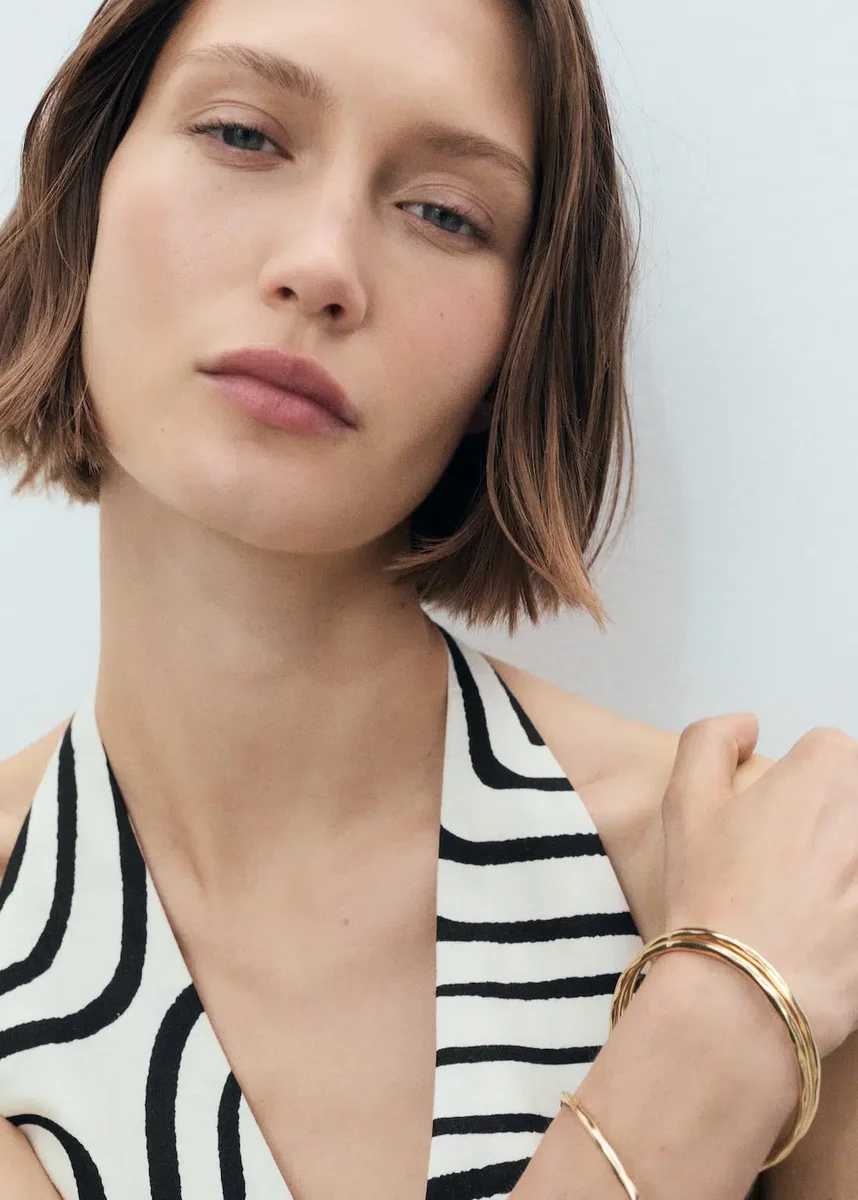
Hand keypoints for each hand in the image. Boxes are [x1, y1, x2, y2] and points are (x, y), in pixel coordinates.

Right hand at [661, 714, 857, 1057]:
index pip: (829, 751)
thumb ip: (711, 740)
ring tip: (808, 907)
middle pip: (855, 799)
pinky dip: (848, 913)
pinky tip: (826, 937)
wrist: (740, 999)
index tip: (774, 820)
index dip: (797, 783)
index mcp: (828, 772)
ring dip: (843, 869)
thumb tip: (747, 725)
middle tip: (790, 868)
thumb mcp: (684, 801)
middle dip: (830, 824)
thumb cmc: (711, 896)